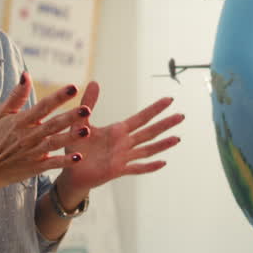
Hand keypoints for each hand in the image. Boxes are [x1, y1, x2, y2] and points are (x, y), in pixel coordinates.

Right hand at [0, 72, 90, 186]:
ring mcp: (32, 152)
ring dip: (70, 137)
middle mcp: (28, 136)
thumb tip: (26, 74)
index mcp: (22, 121)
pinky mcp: (35, 167)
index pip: (43, 106)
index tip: (74, 87)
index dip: (58, 97)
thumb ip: (17, 95)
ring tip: (86, 131)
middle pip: (52, 124)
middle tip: (87, 109)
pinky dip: (64, 162)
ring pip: (54, 143)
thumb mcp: (3, 114)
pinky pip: (51, 164)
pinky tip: (78, 157)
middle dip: (70, 117)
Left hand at [57, 81, 182, 192]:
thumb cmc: (76, 146)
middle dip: (165, 124)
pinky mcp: (118, 170)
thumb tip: (94, 81)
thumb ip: (88, 103)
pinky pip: (137, 168)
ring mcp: (123, 157)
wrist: (71, 171)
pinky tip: (163, 163)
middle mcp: (124, 143)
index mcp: (118, 130)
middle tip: (181, 115)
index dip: (155, 109)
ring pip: (147, 149)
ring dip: (162, 144)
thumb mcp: (80, 122)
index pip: (141, 117)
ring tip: (178, 138)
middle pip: (149, 132)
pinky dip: (150, 166)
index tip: (169, 100)